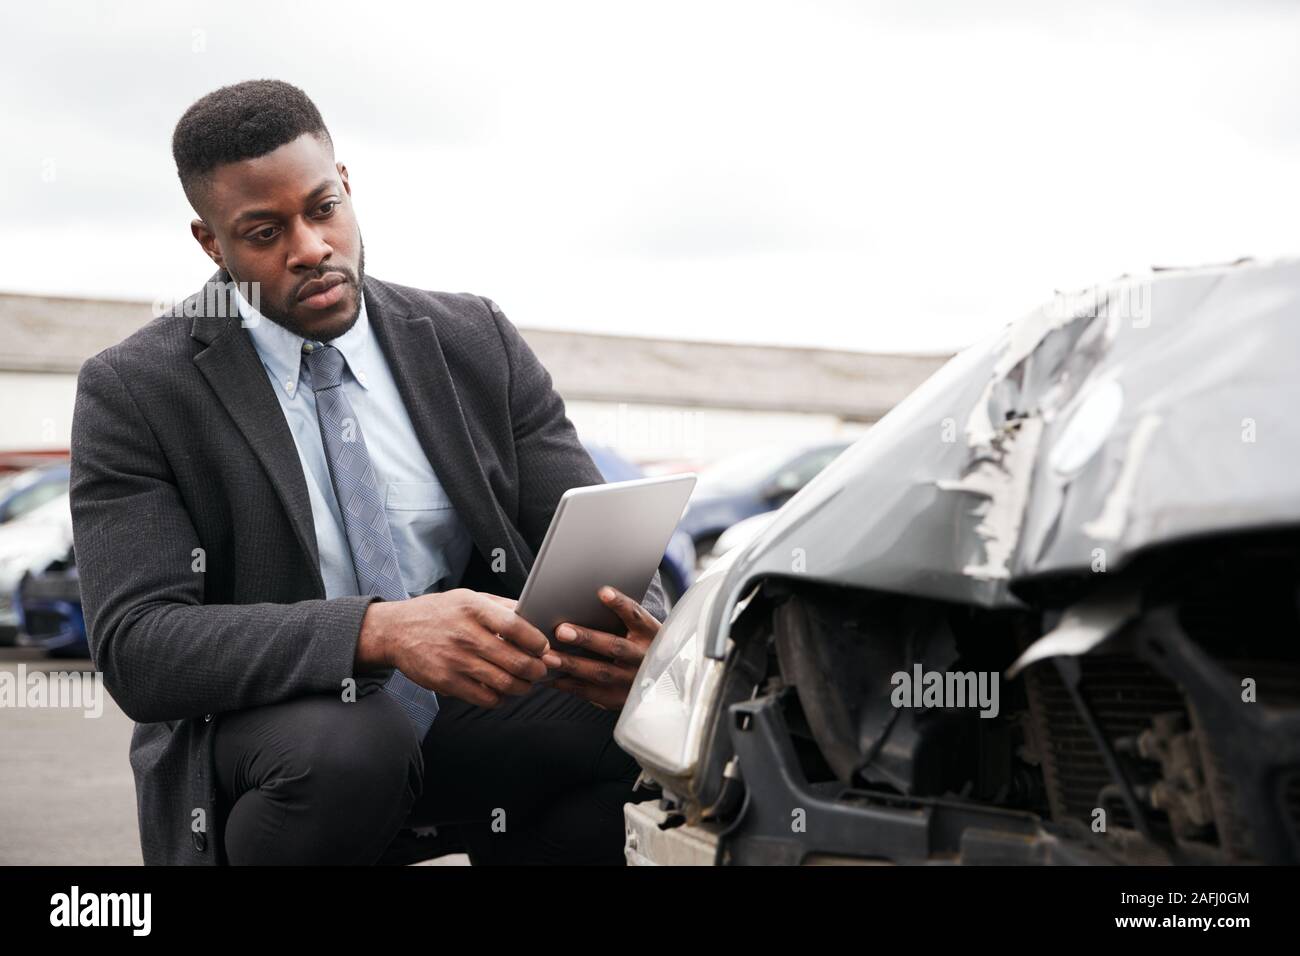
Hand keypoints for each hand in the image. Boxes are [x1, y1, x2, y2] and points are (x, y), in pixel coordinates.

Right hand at [361, 589, 562, 707]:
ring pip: (504, 683)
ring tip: (526, 682)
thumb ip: (501, 606)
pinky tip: (502, 691)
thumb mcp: (468, 598)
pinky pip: (485, 698)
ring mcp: (455, 661)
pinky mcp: (446, 682)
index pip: (515, 627)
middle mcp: (464, 635)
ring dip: (523, 687)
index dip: (536, 641)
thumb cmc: (439, 613)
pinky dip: (500, 698)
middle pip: (515, 660)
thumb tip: (535, 614)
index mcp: (473, 609)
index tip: (543, 647)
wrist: (396, 631)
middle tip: (540, 670)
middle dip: (537, 670)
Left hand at [549, 585, 661, 710]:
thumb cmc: (641, 647)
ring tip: (548, 656)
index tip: (602, 592)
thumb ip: (621, 619)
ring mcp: (633, 682)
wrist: (660, 683)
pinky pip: (591, 693)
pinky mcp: (620, 700)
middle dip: (587, 639)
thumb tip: (589, 600)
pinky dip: (568, 684)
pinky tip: (550, 676)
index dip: (621, 604)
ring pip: (601, 672)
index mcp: (651, 635)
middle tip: (561, 630)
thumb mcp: (642, 632)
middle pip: (615, 647)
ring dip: (573, 664)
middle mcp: (644, 658)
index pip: (637, 616)